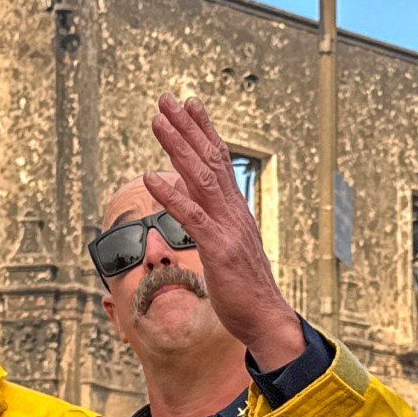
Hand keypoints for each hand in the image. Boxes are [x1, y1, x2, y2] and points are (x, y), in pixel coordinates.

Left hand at [144, 95, 306, 368]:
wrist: (265, 318)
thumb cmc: (243, 288)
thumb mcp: (225, 246)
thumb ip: (209, 218)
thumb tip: (185, 193)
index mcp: (235, 210)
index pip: (219, 161)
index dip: (203, 131)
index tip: (189, 104)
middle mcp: (233, 212)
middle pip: (209, 160)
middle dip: (187, 127)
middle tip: (167, 98)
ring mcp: (228, 228)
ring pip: (201, 178)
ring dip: (177, 147)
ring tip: (157, 121)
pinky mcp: (219, 249)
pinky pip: (192, 216)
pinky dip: (171, 194)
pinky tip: (152, 176)